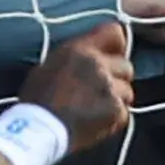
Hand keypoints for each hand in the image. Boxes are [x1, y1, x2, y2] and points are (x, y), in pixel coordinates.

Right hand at [21, 22, 134, 152]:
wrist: (37, 132)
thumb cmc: (37, 101)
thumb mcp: (48, 66)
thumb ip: (75, 57)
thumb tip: (91, 56)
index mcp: (80, 50)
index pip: (115, 32)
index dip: (116, 45)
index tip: (112, 55)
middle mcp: (98, 65)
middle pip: (126, 66)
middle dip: (116, 78)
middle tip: (100, 91)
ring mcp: (109, 89)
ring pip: (127, 91)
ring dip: (115, 100)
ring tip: (96, 110)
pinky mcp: (115, 111)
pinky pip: (123, 112)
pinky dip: (113, 119)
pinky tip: (95, 122)